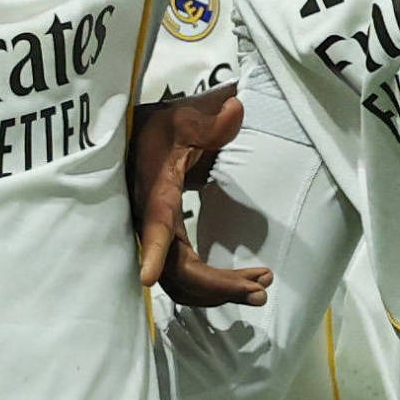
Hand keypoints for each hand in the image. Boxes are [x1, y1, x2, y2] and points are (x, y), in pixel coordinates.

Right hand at [132, 86, 274, 307]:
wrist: (136, 141)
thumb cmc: (160, 131)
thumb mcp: (183, 121)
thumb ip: (210, 122)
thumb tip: (236, 109)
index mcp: (156, 195)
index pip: (153, 226)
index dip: (151, 252)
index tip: (147, 277)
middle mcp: (153, 224)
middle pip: (179, 271)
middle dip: (219, 286)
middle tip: (263, 286)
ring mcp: (159, 237)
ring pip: (184, 281)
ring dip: (221, 290)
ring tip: (261, 286)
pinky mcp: (168, 242)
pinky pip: (188, 275)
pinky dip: (214, 284)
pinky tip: (243, 280)